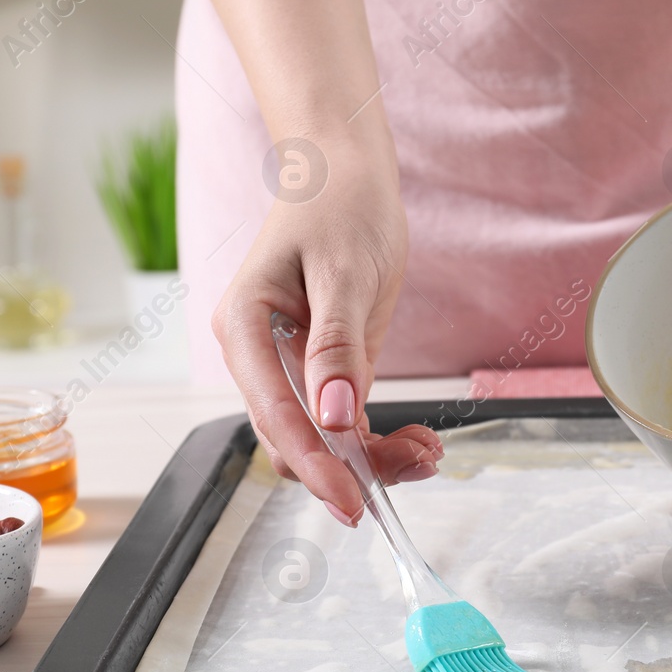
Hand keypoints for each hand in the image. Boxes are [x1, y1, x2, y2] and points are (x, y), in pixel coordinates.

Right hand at [214, 141, 443, 523]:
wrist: (345, 171)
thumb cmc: (338, 204)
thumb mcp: (345, 271)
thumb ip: (338, 346)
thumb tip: (334, 418)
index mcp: (245, 327)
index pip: (273, 416)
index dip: (315, 465)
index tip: (354, 500)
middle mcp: (257, 355)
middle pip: (292, 440)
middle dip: (350, 467)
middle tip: (417, 464)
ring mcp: (288, 366)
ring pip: (317, 441)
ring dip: (369, 460)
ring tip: (427, 451)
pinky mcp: (321, 369)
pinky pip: (339, 423)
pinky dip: (375, 440)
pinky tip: (415, 440)